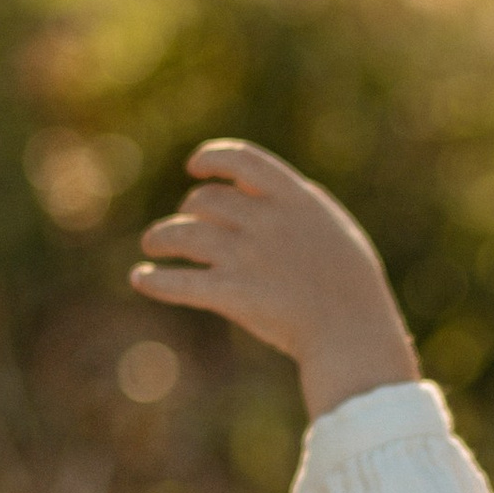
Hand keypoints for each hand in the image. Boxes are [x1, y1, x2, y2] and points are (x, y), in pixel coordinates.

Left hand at [131, 139, 418, 417]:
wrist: (353, 333)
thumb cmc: (352, 288)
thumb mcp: (334, 231)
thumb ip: (297, 208)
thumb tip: (259, 191)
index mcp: (294, 199)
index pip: (241, 159)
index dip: (212, 158)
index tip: (195, 167)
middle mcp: (265, 220)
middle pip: (206, 200)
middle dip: (190, 211)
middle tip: (185, 228)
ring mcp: (246, 256)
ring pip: (182, 234)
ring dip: (160, 237)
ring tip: (153, 245)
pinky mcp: (231, 294)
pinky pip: (179, 282)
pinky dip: (154, 280)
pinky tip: (140, 279)